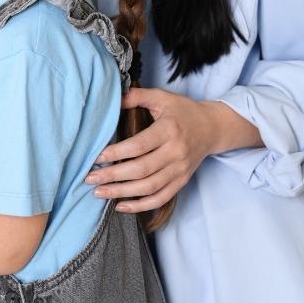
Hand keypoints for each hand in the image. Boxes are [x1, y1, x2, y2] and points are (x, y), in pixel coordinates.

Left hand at [85, 88, 232, 213]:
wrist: (213, 127)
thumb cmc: (183, 111)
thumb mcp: (162, 97)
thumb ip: (136, 96)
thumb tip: (111, 98)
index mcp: (169, 130)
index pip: (139, 146)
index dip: (116, 153)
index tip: (97, 157)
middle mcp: (176, 152)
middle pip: (141, 170)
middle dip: (113, 176)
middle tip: (90, 178)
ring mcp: (180, 169)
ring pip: (149, 188)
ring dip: (122, 193)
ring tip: (99, 192)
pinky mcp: (182, 181)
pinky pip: (161, 198)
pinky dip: (141, 206)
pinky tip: (121, 206)